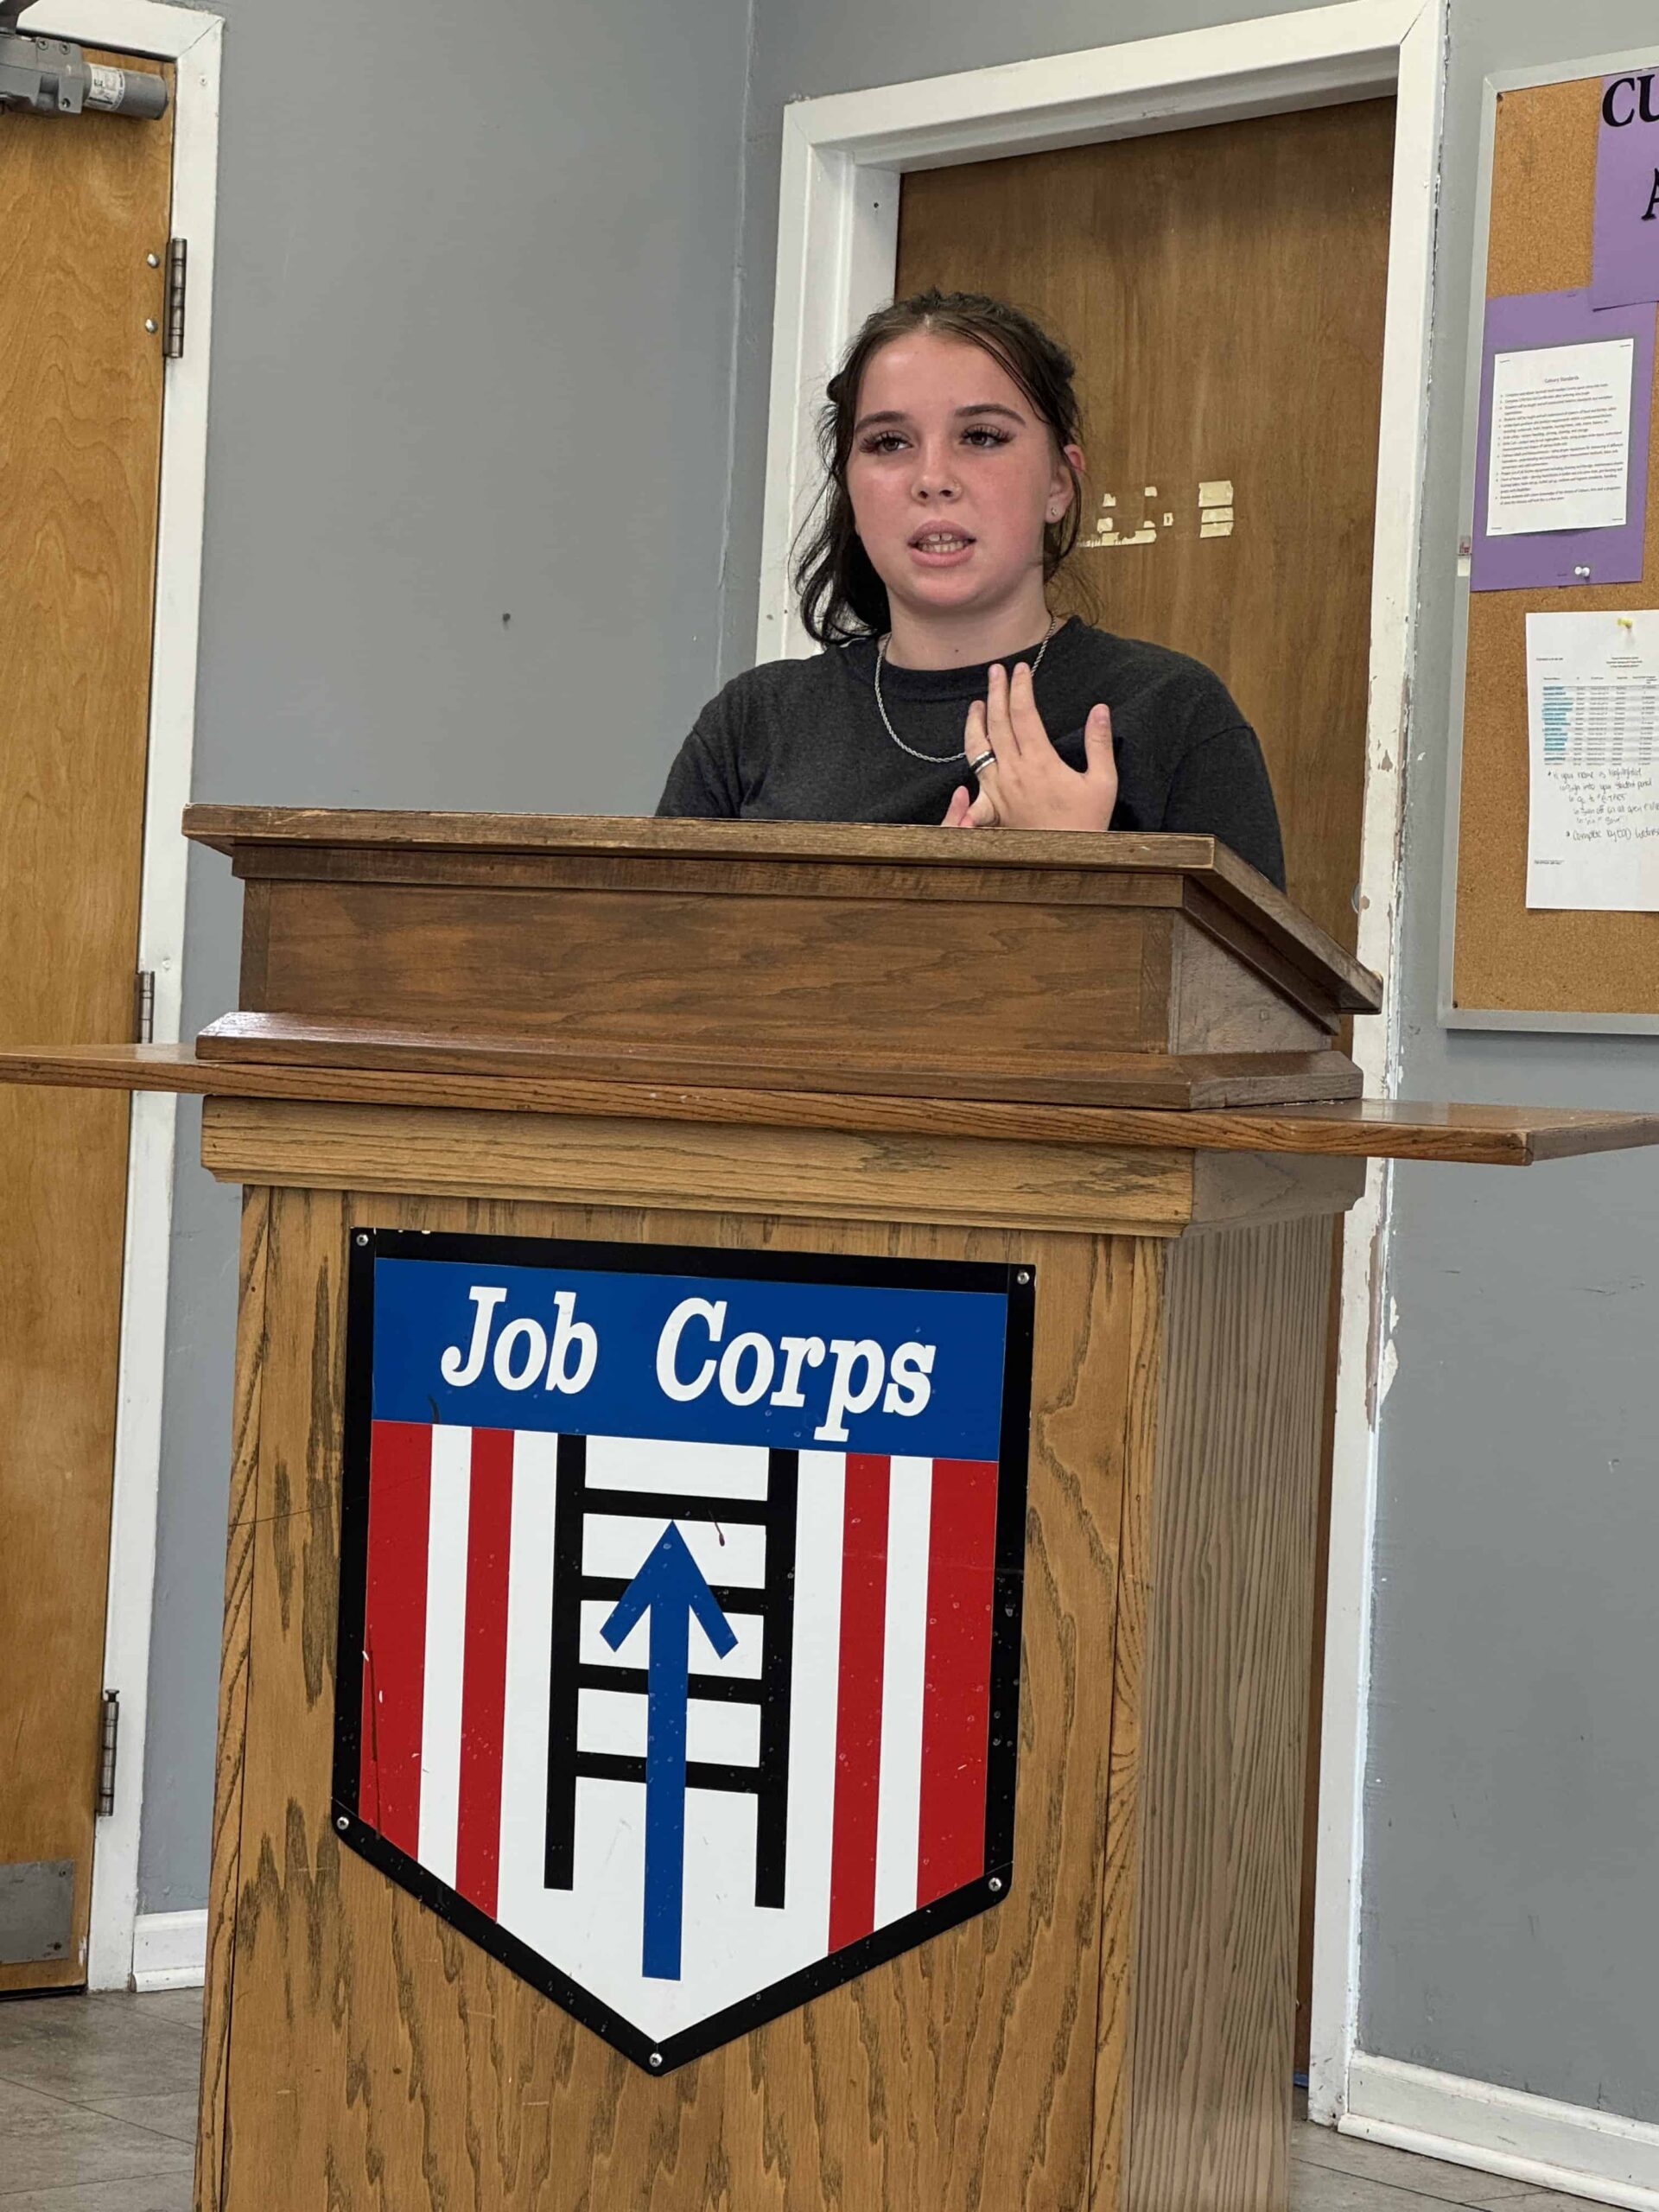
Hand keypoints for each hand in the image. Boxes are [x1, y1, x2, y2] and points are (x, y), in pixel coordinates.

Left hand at [939, 660, 1116, 830]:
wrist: (1063, 860)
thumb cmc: (1086, 822)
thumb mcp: (1103, 782)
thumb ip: (1099, 743)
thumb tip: (1100, 709)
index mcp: (1040, 762)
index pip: (1024, 714)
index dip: (1020, 688)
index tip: (1021, 669)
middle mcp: (1013, 772)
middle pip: (997, 724)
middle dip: (996, 693)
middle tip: (995, 671)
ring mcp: (998, 789)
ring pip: (978, 748)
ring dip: (975, 721)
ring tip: (977, 703)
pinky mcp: (992, 804)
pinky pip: (975, 777)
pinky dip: (970, 759)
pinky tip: (972, 748)